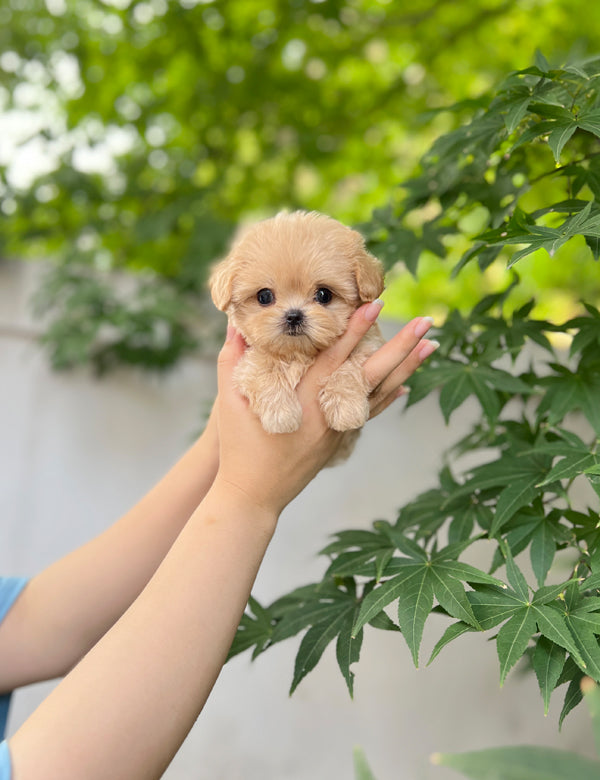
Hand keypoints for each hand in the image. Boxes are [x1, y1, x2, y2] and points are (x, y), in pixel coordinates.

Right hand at [212, 304, 436, 516]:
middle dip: (401, 347)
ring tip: (431, 346)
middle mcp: (330, 416)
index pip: (335, 358)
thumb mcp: (228, 403)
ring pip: (379, 394)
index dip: (355, 330)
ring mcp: (338, 430)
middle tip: (425, 322)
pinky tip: (404, 385)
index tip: (374, 305)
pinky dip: (388, 397)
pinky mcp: (339, 440)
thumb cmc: (239, 450)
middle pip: (372, 376)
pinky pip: (369, 413)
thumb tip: (235, 324)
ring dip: (406, 369)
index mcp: (304, 403)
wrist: (253, 497)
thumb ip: (231, 360)